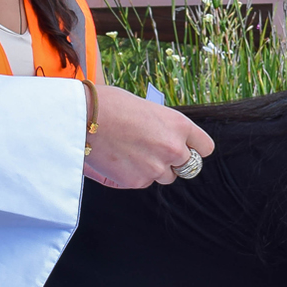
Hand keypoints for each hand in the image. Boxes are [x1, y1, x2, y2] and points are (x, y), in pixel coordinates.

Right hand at [84, 84, 215, 188]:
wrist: (81, 116)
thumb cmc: (110, 105)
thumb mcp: (148, 109)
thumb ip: (164, 127)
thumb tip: (168, 138)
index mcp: (179, 125)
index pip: (205, 148)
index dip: (195, 148)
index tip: (187, 148)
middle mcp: (173, 148)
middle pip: (189, 166)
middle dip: (174, 161)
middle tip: (154, 151)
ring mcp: (157, 167)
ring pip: (166, 177)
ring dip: (154, 169)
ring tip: (132, 152)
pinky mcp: (138, 181)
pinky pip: (144, 182)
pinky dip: (134, 175)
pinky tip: (118, 159)